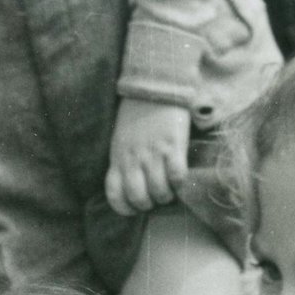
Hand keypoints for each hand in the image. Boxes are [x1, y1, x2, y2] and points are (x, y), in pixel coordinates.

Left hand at [105, 99, 190, 215]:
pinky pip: (177, 176)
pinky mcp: (172, 146)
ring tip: (169, 189)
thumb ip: (124, 162)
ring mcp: (153, 153)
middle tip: (155, 197)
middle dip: (149, 205)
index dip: (125, 209)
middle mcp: (133, 159)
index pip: (115, 195)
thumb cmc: (137, 116)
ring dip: (166, 196)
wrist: (154, 85)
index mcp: (118, 158)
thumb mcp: (121, 140)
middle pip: (139, 198)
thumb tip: (133, 186)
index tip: (134, 207)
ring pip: (160, 192)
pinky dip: (180, 183)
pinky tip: (180, 177)